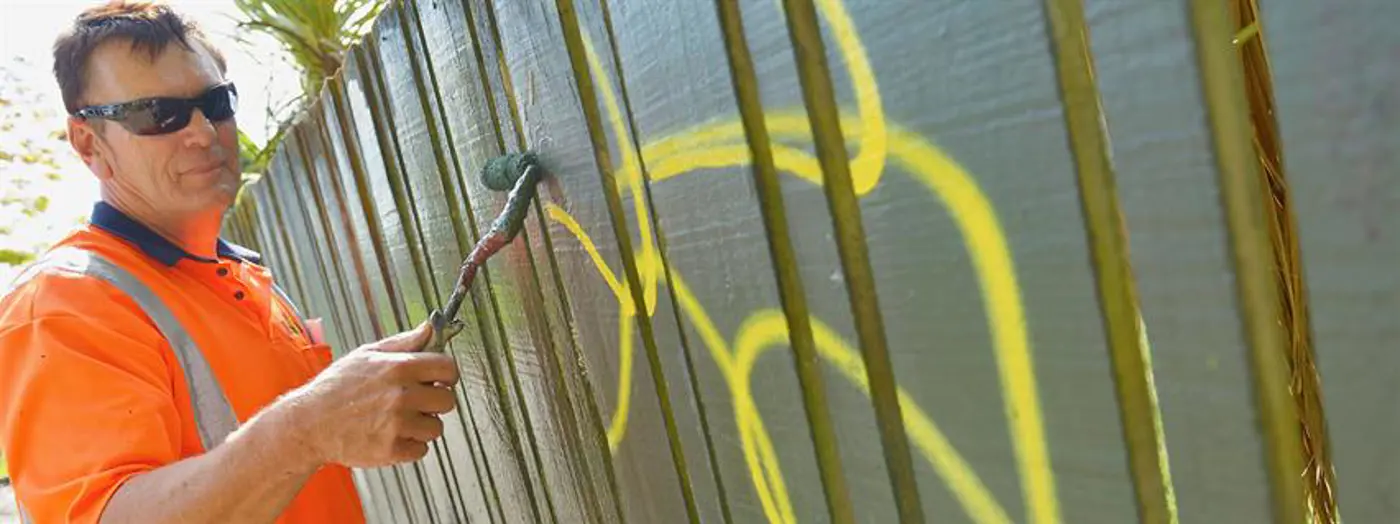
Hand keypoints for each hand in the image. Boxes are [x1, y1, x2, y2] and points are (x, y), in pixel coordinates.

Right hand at [285, 323, 460, 467]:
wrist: (308, 424)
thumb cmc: (336, 387)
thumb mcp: (367, 354)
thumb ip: (404, 342)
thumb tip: (430, 328)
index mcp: (399, 367)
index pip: (448, 368)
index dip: (447, 375)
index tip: (440, 380)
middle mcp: (401, 395)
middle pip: (448, 400)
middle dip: (435, 402)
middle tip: (416, 402)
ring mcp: (397, 424)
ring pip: (436, 428)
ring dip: (422, 426)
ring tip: (397, 420)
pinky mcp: (391, 450)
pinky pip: (421, 450)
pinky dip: (409, 446)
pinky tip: (390, 435)